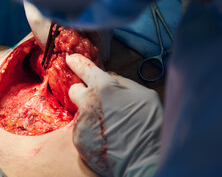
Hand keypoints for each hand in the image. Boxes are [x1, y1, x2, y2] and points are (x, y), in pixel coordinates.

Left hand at [66, 53, 162, 176]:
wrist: (146, 161)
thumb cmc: (150, 126)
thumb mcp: (145, 95)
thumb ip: (121, 82)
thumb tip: (108, 76)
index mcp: (105, 87)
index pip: (83, 66)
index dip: (76, 61)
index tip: (71, 58)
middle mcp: (88, 102)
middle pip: (74, 89)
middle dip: (83, 93)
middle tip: (98, 102)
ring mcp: (81, 122)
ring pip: (80, 111)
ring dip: (90, 115)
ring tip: (109, 126)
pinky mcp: (78, 139)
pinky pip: (81, 129)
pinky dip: (90, 131)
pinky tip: (105, 137)